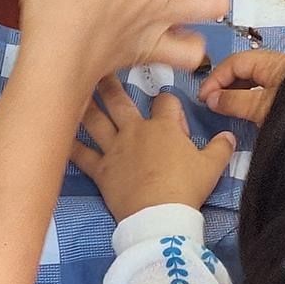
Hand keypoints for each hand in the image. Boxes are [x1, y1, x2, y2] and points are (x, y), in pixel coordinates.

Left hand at [71, 75, 235, 221]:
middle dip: (111, 84)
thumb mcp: (212, 167)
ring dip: (87, 104)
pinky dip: (69, 145)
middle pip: (121, 101)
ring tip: (74, 88)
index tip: (171, 112)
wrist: (160, 215)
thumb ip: (221, 148)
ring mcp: (115, 149)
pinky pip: (81, 155)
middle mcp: (136, 131)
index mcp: (164, 127)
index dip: (168, 103)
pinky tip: (55, 133)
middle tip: (100, 68)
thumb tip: (229, 136)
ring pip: (97, 121)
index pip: (165, 102)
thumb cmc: (186, 189)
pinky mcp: (101, 170)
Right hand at [197, 50, 284, 124]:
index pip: (232, 62)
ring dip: (236, 92)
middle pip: (242, 70)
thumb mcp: (262, 108)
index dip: (214, 78)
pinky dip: (250, 98)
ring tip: (226, 108)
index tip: (204, 95)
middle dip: (223, 85)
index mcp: (271, 62)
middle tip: (211, 101)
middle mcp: (280, 65)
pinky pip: (263, 90)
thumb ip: (235, 101)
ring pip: (253, 81)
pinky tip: (247, 111)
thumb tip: (214, 99)